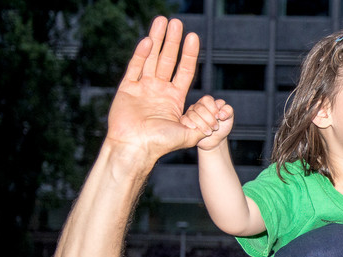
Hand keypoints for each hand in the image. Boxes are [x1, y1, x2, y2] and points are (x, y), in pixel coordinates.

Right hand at [104, 17, 204, 163]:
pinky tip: (148, 40)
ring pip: (151, 59)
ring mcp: (142, 89)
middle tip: (177, 22)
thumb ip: (202, 126)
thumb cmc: (160, 144)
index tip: (193, 37)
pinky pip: (134, 68)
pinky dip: (141, 54)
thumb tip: (216, 121)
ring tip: (162, 21)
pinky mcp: (126, 89)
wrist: (135, 149)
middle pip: (168, 60)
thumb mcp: (188, 135)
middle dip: (173, 41)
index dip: (189, 54)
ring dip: (157, 40)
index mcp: (173, 99)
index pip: (185, 71)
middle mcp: (158, 91)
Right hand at [182, 95, 234, 150]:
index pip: (207, 100)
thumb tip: (220, 114)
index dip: (213, 109)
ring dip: (202, 124)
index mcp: (208, 102)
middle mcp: (198, 106)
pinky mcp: (185, 121)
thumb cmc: (222, 127)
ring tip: (209, 132)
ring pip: (192, 114)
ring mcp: (191, 113)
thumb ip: (228, 111)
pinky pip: (184, 120)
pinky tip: (196, 129)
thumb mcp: (229, 118)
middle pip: (199, 108)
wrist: (215, 140)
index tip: (219, 117)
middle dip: (209, 119)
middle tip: (216, 127)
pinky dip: (190, 124)